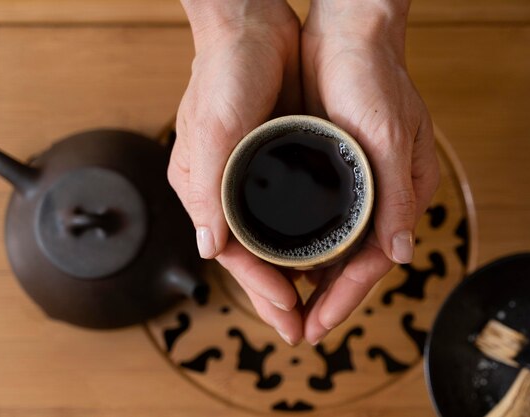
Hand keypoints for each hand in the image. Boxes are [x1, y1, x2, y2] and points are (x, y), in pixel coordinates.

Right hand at [169, 0, 304, 343]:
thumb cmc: (226, 71)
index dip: (261, 289)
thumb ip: (207, 186)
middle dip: (277, 296)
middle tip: (303, 330)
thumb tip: (208, 246)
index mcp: (205, 187)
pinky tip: (324, 254)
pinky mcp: (278, 163)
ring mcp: (253, 179)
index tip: (289, 316)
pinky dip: (306, 239)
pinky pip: (291, 214)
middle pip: (253, 256)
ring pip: (274, 241)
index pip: (234, 253)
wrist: (254, 28)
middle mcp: (227, 190)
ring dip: (294, 273)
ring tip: (317, 305)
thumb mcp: (215, 125)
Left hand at [301, 0, 439, 343]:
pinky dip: (303, 246)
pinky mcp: (330, 173)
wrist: (347, 37)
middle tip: (297, 330)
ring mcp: (355, 188)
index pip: (372, 263)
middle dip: (326, 301)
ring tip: (287, 308)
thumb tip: (400, 255)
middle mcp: (381, 197)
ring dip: (313, 280)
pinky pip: (318, 223)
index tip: (314, 327)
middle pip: (353, 264)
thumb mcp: (390, 136)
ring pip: (334, 249)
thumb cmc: (375, 79)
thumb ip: (397, 196)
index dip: (343, 299)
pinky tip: (283, 260)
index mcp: (402, 194)